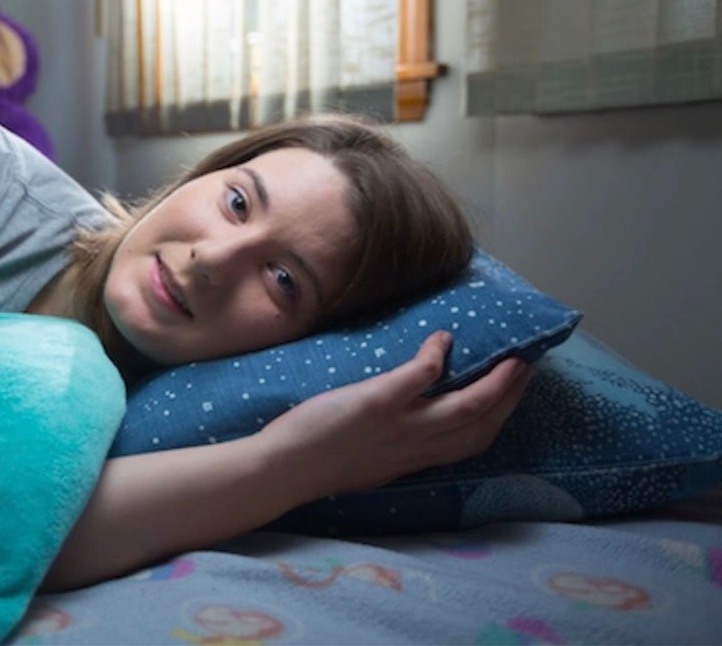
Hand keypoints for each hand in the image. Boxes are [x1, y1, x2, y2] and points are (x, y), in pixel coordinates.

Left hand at [257, 331, 531, 508]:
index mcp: (413, 460)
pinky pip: (419, 378)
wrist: (282, 471)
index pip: (472, 443)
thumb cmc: (315, 463)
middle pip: (481, 425)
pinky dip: (436, 356)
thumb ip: (394, 445)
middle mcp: (415, 447)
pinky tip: (441, 339)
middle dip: (511, 397)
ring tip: (513, 356)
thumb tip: (407, 423)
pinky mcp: (376, 404)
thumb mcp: (368, 463)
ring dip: (496, 382)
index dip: (500, 418)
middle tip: (528, 367)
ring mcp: (399, 426)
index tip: (514, 396)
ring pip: (466, 406)